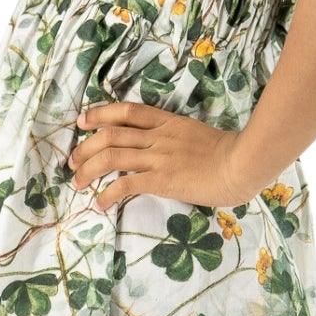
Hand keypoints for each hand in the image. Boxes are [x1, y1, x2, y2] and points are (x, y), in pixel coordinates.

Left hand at [68, 101, 265, 209]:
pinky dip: (107, 194)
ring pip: (111, 156)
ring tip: (77, 182)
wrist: (243, 163)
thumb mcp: (198, 136)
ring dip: (88, 169)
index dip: (100, 113)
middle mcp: (158, 136)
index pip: (127, 111)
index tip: (83, 120)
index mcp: (168, 122)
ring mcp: (158, 156)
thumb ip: (179, 139)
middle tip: (73, 161)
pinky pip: (125, 184)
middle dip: (85, 146)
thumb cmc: (231, 153)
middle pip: (110, 133)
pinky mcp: (161, 179)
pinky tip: (100, 203)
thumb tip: (167, 151)